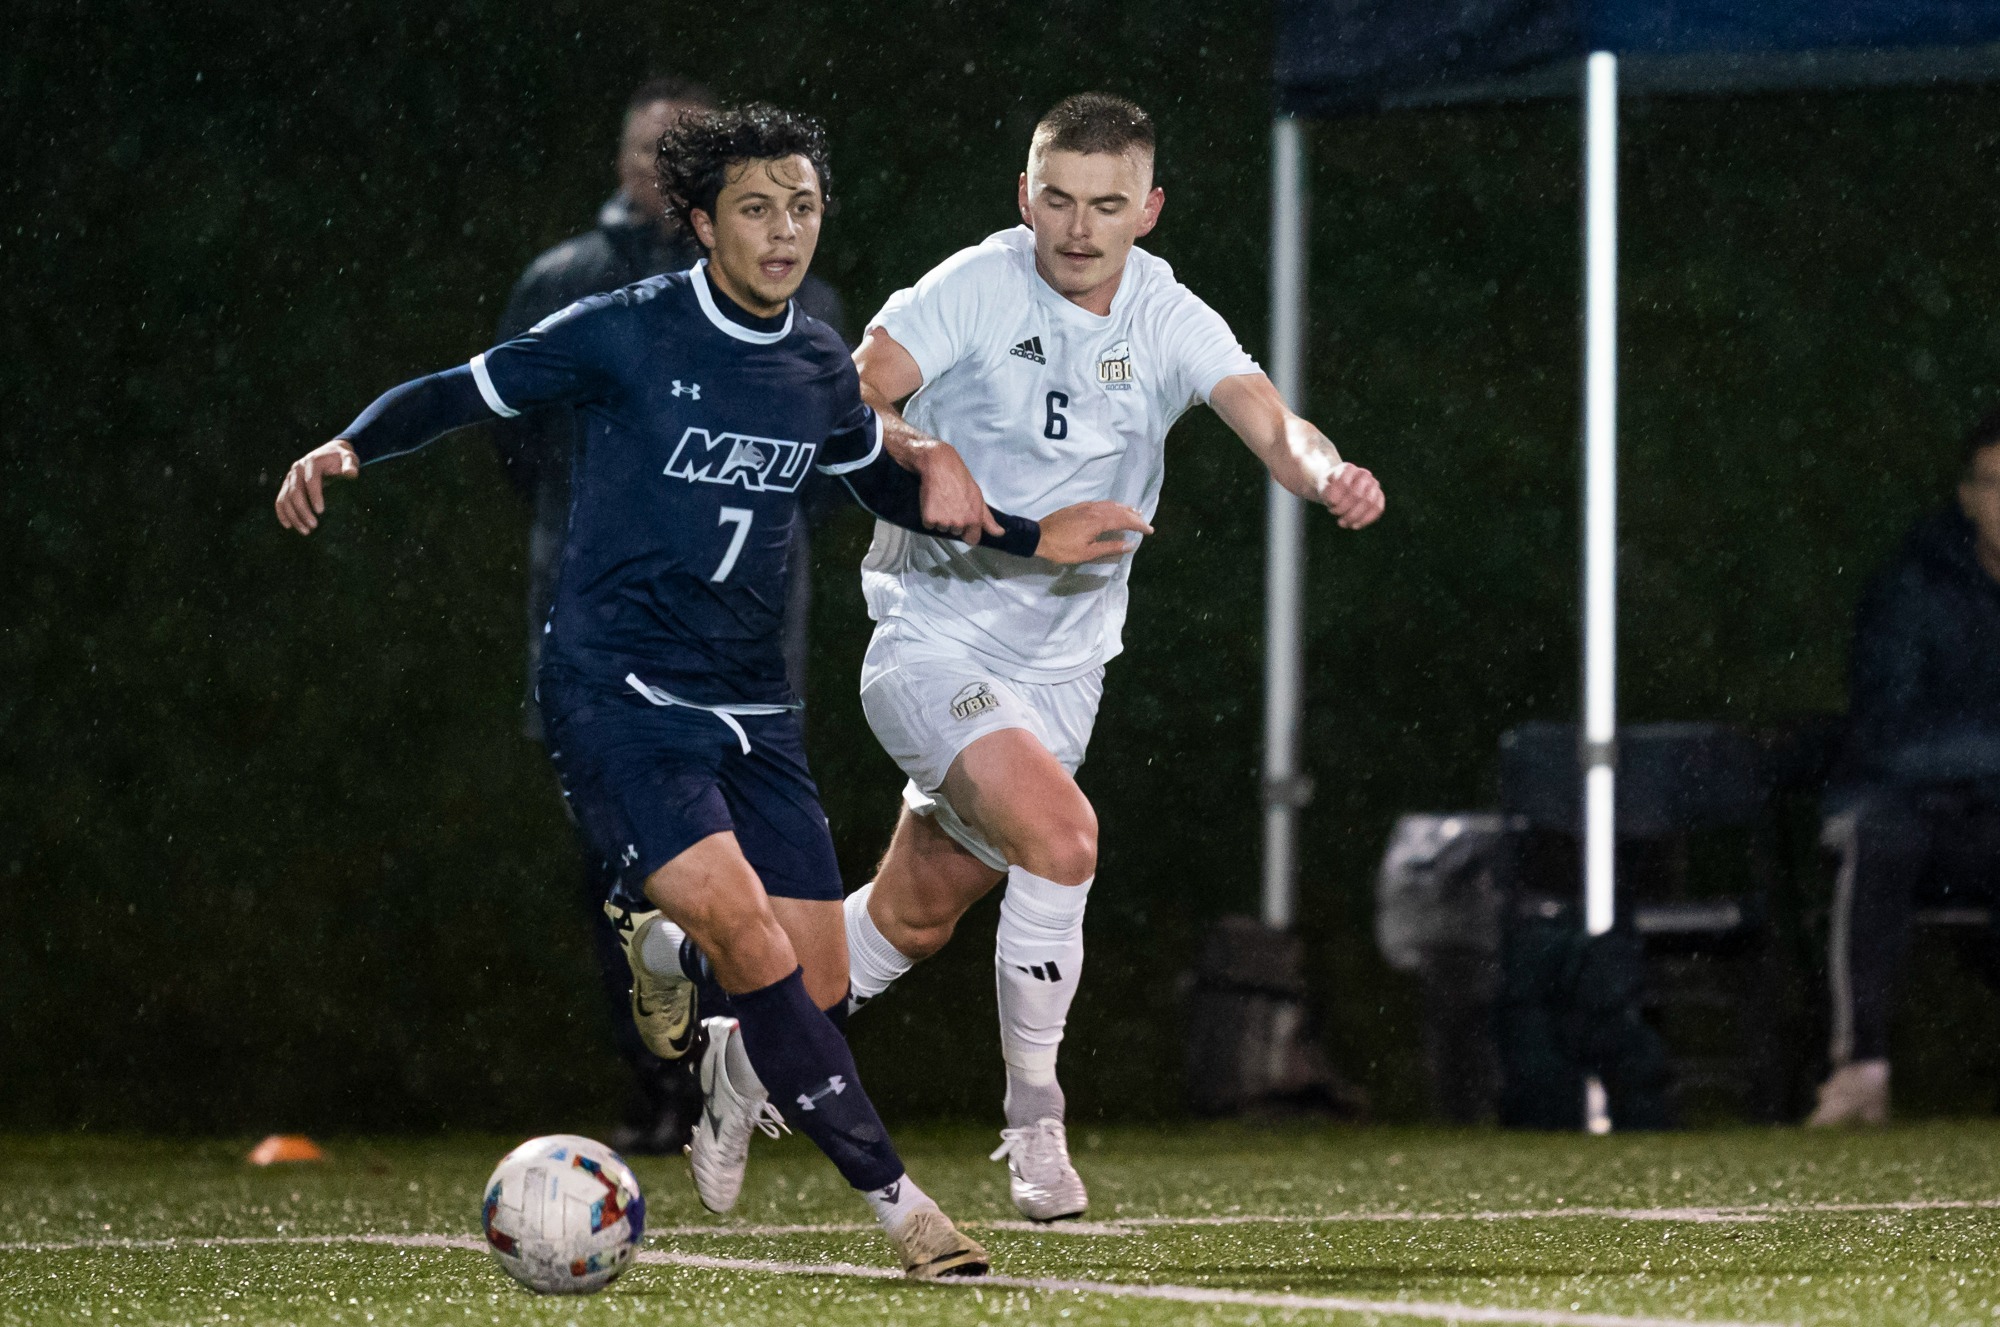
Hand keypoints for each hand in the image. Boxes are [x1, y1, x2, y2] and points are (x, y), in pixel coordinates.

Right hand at [275, 440, 359, 533]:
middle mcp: (297, 468)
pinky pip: (280, 499)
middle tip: (314, 526)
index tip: (320, 511)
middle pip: (295, 492)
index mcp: (312, 462)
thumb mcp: (349, 458)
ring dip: (293, 516)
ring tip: (305, 531)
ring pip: (286, 498)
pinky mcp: (287, 484)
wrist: (330, 452)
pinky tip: (288, 526)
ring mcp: (290, 477)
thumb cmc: (341, 458)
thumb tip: (351, 474)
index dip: (314, 496)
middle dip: (303, 510)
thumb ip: (350, 465)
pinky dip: (282, 512)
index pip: (310, 480)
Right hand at [909, 438, 1002, 543]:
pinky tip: (932, 502)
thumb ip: (988, 519)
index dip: (967, 532)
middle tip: (950, 504)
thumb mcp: (978, 497)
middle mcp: (960, 523)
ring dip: (940, 519)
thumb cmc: (960, 479)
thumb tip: (1000, 533)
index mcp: (974, 519)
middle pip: (955, 532)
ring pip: (941, 528)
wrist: (940, 466)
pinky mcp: (929, 519)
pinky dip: (928, 516)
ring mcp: (944, 522)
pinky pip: (928, 525)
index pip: (972, 540)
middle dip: (952, 522)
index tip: (963, 522)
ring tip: (941, 501)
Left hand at [1033, 501, 1153, 564]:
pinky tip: (1112, 509)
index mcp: (1099, 521)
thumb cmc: (1062, 549)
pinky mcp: (1078, 507)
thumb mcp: (1087, 553)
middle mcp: (1095, 510)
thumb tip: (1130, 544)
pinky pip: (1101, 503)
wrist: (1038, 537)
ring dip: (1124, 509)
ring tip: (1134, 513)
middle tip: (1145, 523)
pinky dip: (1112, 506)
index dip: (1139, 525)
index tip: (1150, 531)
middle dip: (1134, 516)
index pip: (1125, 520)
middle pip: (1120, 510)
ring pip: (1110, 504)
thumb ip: (1110, 548)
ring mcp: (1086, 506)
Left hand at [1319, 461, 1383, 529]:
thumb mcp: (1323, 488)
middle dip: (1344, 509)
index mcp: (1348, 468)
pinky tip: (1355, 526)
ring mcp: (1374, 484)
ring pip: (1369, 502)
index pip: (1343, 484)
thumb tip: (1334, 501)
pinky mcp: (1379, 496)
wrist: (1337, 488)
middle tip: (1334, 514)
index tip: (1329, 505)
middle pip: (1357, 495)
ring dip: (1354, 516)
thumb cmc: (1329, 488)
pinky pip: (1378, 508)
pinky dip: (1366, 519)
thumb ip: (1326, 492)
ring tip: (1342, 523)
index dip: (1336, 498)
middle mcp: (1364, 474)